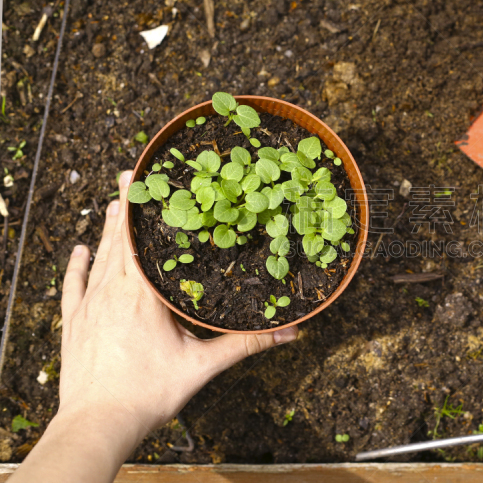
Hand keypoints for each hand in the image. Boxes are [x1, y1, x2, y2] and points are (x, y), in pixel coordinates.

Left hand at [10, 171, 296, 482]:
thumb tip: (289, 333)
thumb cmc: (147, 394)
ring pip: (98, 258)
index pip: (139, 239)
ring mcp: (89, 307)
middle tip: (130, 179)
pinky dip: (76, 266)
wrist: (98, 424)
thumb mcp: (202, 365)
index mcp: (141, 294)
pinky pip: (73, 286)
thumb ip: (245, 344)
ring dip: (105, 231)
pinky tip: (79, 251)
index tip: (140, 177)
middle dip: (125, 208)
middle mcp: (111, 292)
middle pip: (117, 240)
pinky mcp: (74, 324)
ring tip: (112, 205)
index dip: (139, 207)